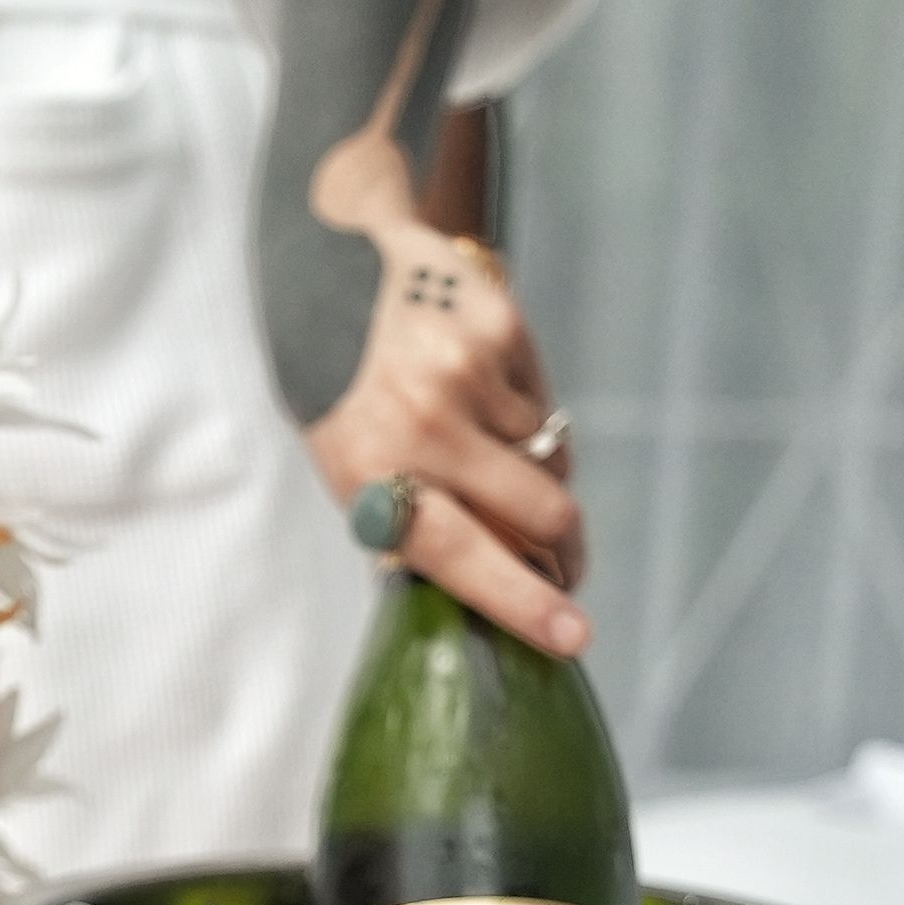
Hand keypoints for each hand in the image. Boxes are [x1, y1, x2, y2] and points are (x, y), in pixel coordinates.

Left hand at [302, 225, 588, 655]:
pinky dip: (524, 410)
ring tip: (480, 437)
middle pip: (543, 513)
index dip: (522, 601)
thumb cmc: (342, 393)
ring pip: (552, 461)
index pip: (460, 554)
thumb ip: (415, 527)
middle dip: (566, 548)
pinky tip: (479, 385)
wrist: (329, 268)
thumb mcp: (352, 471)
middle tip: (566, 565)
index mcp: (373, 476)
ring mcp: (465, 373)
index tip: (574, 636)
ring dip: (534, 468)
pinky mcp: (499, 330)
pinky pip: (546, 404)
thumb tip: (499, 588)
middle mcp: (421, 425)